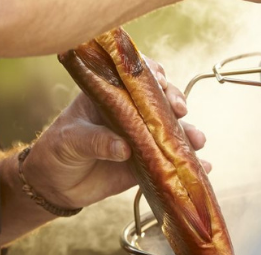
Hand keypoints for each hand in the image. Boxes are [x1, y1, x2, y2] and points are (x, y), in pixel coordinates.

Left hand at [18, 57, 208, 208]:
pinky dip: (189, 164)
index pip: (134, 76)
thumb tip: (124, 148)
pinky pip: (170, 161)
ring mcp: (140, 137)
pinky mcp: (146, 163)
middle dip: (174, 101)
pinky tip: (206, 167)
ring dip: (188, 133)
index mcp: (110, 95)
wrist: (54, 185)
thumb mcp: (70, 140)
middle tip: (180, 111)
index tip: (161, 80)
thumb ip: (95, 141)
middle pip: (159, 99)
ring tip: (197, 141)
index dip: (151, 74)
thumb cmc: (57, 150)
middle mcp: (130, 112)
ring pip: (170, 130)